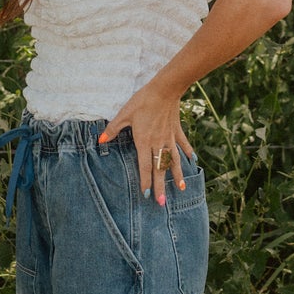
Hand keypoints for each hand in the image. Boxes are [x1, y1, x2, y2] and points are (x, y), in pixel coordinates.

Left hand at [99, 85, 193, 205]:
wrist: (164, 89)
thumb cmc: (142, 101)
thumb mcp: (124, 114)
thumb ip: (113, 129)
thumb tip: (101, 140)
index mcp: (144, 141)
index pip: (144, 166)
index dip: (145, 181)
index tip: (147, 195)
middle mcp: (158, 143)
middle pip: (159, 169)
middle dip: (161, 186)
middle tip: (162, 203)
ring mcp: (169, 138)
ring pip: (174, 160)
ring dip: (178, 175)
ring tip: (182, 188)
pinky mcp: (176, 130)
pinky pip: (182, 144)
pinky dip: (187, 152)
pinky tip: (192, 160)